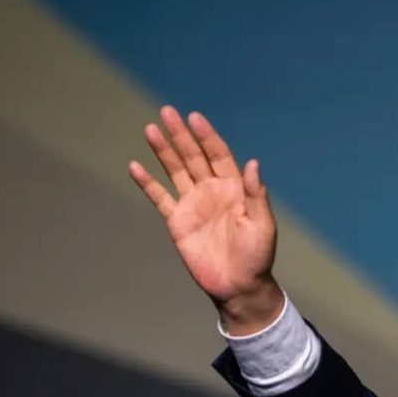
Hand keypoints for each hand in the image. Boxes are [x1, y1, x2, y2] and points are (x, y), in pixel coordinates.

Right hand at [129, 106, 282, 331]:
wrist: (238, 285)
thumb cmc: (257, 256)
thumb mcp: (262, 225)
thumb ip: (256, 194)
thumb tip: (252, 162)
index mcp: (234, 187)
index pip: (218, 154)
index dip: (206, 136)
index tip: (194, 117)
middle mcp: (211, 190)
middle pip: (193, 156)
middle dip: (181, 134)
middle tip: (167, 111)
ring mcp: (193, 204)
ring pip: (175, 171)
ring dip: (163, 151)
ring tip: (150, 129)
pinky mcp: (177, 221)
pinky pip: (160, 198)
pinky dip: (148, 183)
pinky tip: (135, 166)